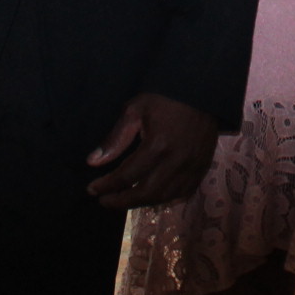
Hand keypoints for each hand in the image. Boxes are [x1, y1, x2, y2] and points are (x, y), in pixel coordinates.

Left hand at [86, 93, 217, 208]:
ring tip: (125, 199)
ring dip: (141, 203)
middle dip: (121, 201)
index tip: (92, 189)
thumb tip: (93, 162)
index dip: (107, 186)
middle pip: (145, 193)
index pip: (127, 175)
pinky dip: (165, 199)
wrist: (200, 92)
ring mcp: (192, 167)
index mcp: (157, 145)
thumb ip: (115, 138)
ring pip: (164, 197)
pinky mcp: (202, 168)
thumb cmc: (164, 98)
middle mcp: (176, 161)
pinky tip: (152, 196)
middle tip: (105, 200)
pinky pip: (182, 193)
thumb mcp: (134, 110)